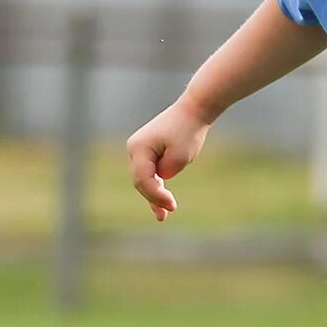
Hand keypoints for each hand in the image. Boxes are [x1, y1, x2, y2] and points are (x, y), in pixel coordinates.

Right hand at [126, 100, 212, 221]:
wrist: (193, 111)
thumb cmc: (188, 130)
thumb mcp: (180, 156)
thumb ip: (167, 172)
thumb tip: (160, 179)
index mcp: (139, 148)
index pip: (142, 179)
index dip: (155, 195)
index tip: (172, 205)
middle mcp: (134, 148)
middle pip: (140, 180)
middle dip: (153, 198)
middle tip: (168, 212)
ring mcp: (139, 150)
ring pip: (144, 179)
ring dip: (154, 196)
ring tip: (163, 216)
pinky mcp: (148, 152)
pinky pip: (149, 173)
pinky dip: (156, 186)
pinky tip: (164, 203)